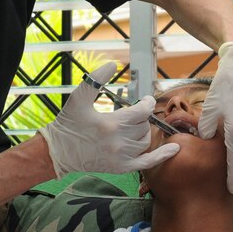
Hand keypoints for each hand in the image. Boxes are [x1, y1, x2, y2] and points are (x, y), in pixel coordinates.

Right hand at [38, 62, 179, 177]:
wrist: (58, 152)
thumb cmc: (68, 123)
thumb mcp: (78, 98)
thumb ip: (95, 79)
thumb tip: (112, 63)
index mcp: (111, 124)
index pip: (142, 111)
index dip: (146, 103)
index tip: (145, 100)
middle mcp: (119, 142)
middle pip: (144, 125)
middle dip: (141, 117)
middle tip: (132, 114)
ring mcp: (121, 157)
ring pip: (146, 140)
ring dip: (143, 131)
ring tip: (133, 126)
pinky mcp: (121, 168)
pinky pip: (147, 162)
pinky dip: (162, 156)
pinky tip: (174, 149)